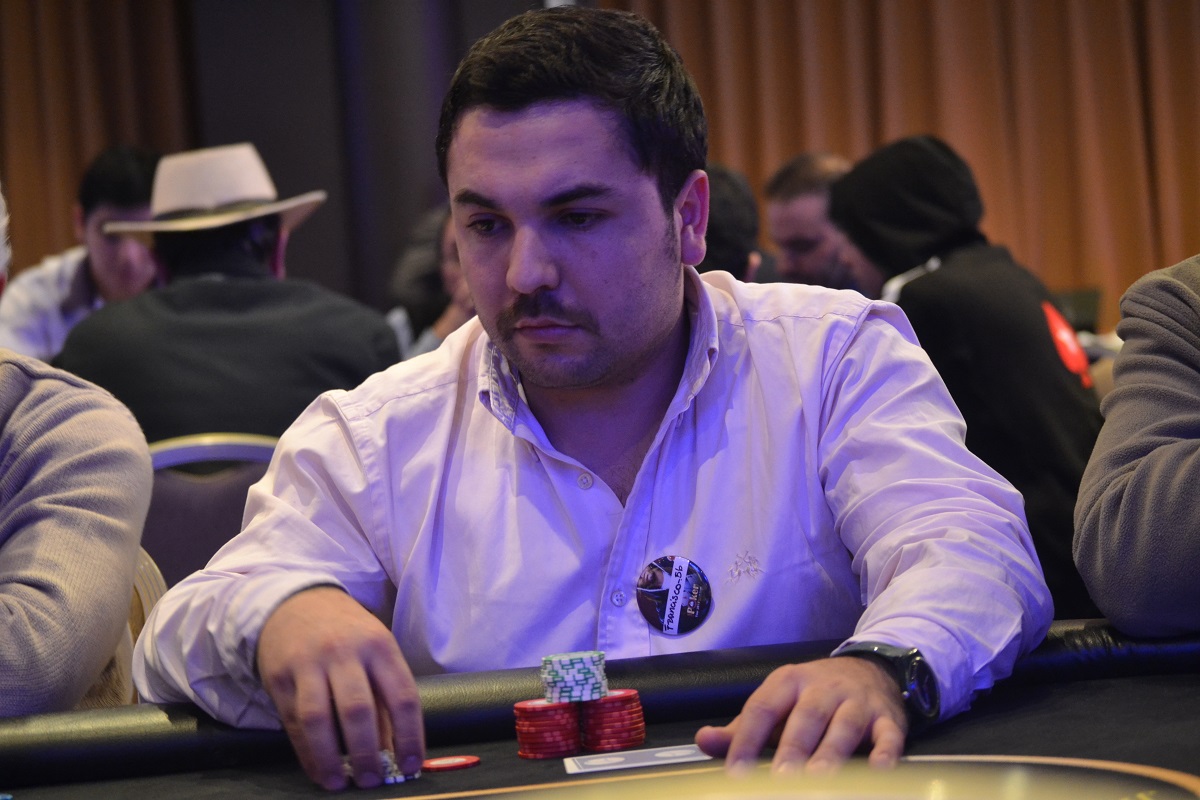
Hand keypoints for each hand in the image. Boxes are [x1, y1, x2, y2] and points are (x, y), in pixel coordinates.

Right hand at [256, 586, 423, 789]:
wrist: (295, 601)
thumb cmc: (347, 632)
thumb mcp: (376, 650)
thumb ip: (385, 696)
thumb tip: (394, 749)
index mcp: (380, 646)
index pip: (402, 697)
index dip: (409, 737)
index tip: (410, 767)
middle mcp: (344, 652)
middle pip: (359, 710)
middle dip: (367, 753)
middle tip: (373, 780)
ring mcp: (308, 664)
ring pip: (319, 719)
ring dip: (331, 758)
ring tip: (341, 783)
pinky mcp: (279, 676)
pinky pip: (293, 722)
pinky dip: (307, 752)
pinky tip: (319, 770)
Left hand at [694, 656, 905, 774]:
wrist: (870, 670)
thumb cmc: (812, 698)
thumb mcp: (776, 704)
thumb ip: (742, 729)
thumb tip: (703, 740)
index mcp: (788, 682)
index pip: (763, 708)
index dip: (748, 740)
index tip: (736, 772)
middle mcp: (823, 688)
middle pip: (807, 716)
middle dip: (793, 748)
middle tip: (782, 778)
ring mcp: (857, 702)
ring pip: (845, 726)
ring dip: (833, 753)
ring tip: (820, 779)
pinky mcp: (887, 719)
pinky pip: (888, 736)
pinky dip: (885, 754)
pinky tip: (879, 772)